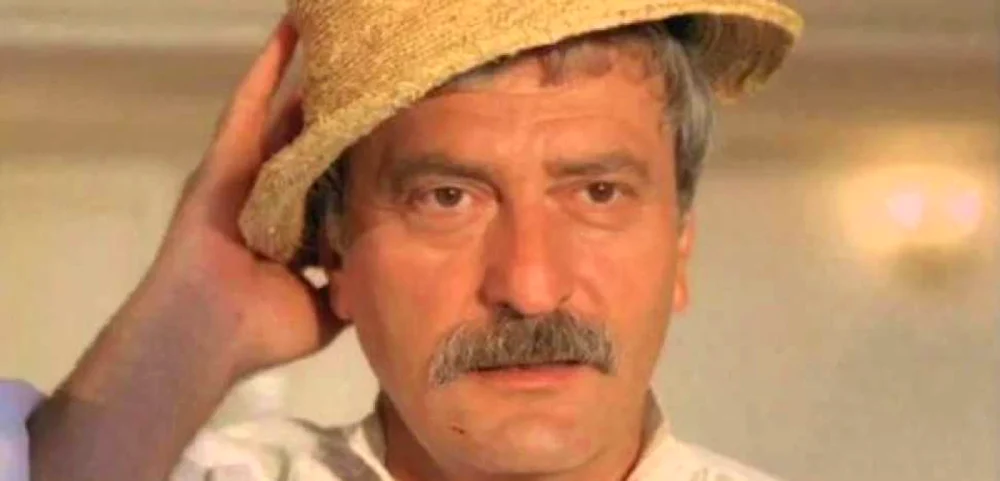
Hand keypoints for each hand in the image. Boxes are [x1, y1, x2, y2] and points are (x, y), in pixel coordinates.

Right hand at [128, 17, 343, 378]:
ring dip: (306, 76)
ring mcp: (247, 173)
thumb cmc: (260, 329)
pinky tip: (290, 34)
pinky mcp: (226, 160)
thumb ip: (349, 292)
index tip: (392, 127)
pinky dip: (268, 69)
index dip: (356, 152)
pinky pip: (249, 105)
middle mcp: (272, 193)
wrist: (208, 335)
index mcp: (294, 225)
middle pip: (309, 137)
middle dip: (336, 107)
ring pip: (282, 113)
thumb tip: (376, 282)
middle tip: (370, 72)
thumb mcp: (323, 312)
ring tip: (334, 40)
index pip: (332, 178)